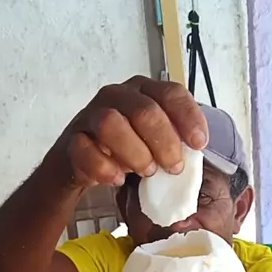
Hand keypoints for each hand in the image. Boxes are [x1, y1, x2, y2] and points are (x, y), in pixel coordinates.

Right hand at [56, 76, 207, 188]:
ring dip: (134, 152)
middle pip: (144, 110)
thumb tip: (197, 150)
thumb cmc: (124, 147)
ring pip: (111, 124)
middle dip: (163, 141)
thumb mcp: (153, 140)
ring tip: (146, 171)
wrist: (80, 161)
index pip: (170, 93)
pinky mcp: (72, 140)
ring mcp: (91, 116)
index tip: (199, 144)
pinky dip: (104, 168)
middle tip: (173, 167)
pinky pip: (85, 150)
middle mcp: (116, 96)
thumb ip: (174, 138)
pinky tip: (117, 179)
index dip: (188, 117)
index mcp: (142, 91)